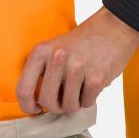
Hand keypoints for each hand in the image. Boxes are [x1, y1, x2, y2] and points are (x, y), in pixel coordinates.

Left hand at [16, 7, 138, 115]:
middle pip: (47, 101)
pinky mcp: (96, 77)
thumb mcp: (54, 48)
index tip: (36, 110)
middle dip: (56, 107)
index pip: (23, 89)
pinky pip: (87, 102)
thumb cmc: (82, 42)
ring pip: (69, 105)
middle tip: (63, 101)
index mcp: (41, 51)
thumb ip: (42, 71)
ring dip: (75, 103)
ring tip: (80, 89)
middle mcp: (57, 58)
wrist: (114, 27)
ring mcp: (77, 67)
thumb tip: (35, 102)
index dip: (27, 106)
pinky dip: (89, 99)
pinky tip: (92, 84)